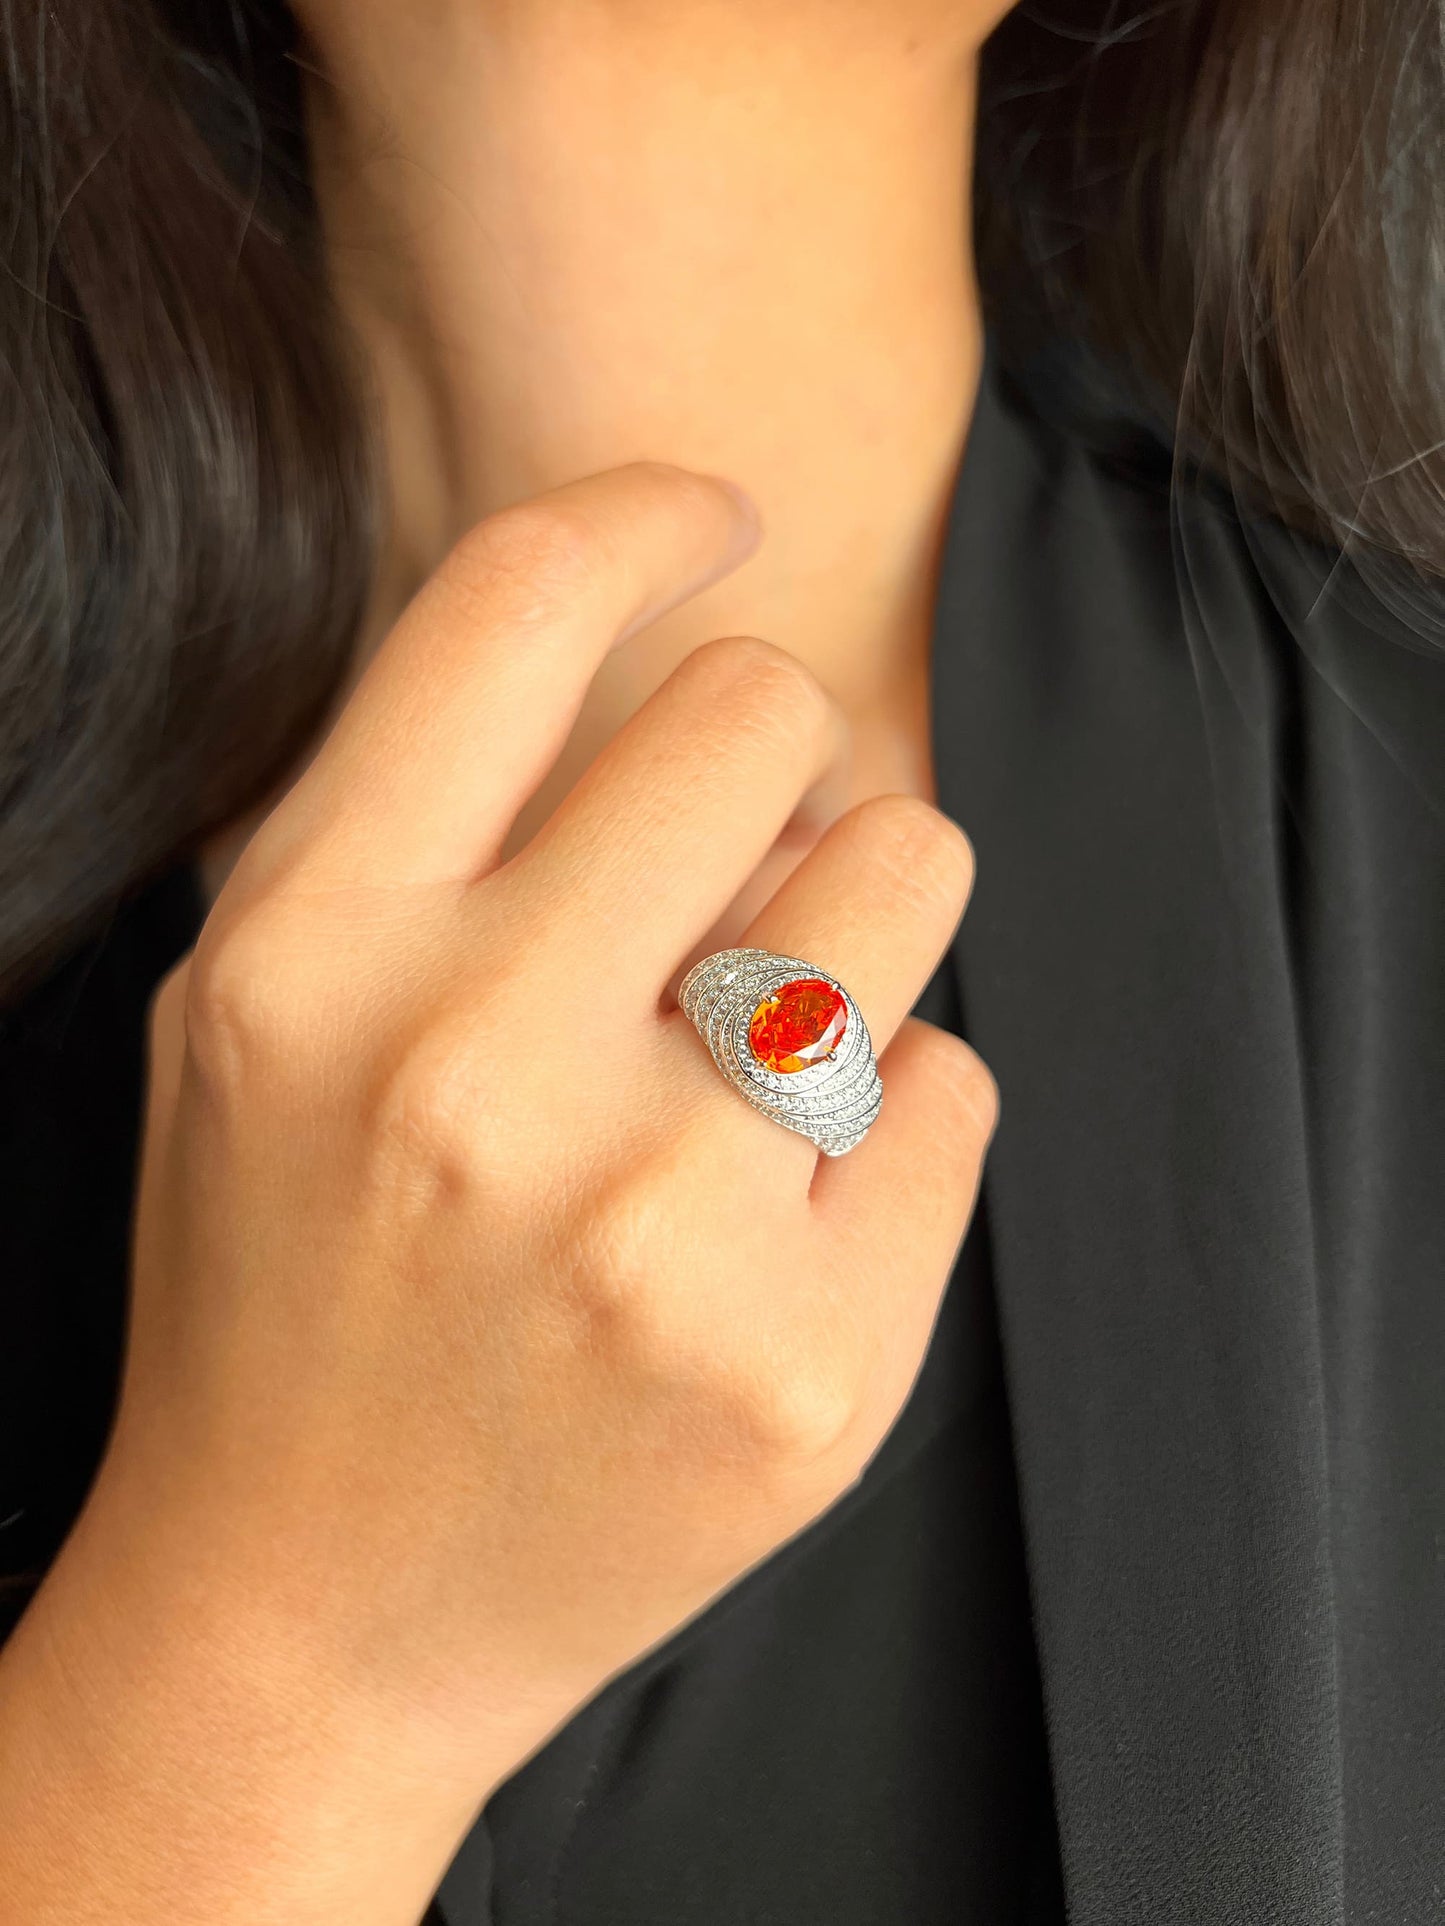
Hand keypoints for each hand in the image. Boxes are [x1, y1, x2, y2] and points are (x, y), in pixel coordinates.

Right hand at [73, 463, 993, 1892]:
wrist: (306, 1623)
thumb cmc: (279, 1294)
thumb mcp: (255, 1019)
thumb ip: (419, 822)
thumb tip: (663, 656)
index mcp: (314, 955)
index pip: (520, 602)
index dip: (644, 512)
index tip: (714, 518)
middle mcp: (480, 1071)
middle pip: (763, 717)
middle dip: (770, 768)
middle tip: (733, 869)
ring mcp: (660, 1230)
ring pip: (908, 877)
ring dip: (860, 921)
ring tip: (766, 1033)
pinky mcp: (813, 1364)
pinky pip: (958, 1091)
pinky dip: (894, 1120)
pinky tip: (782, 1207)